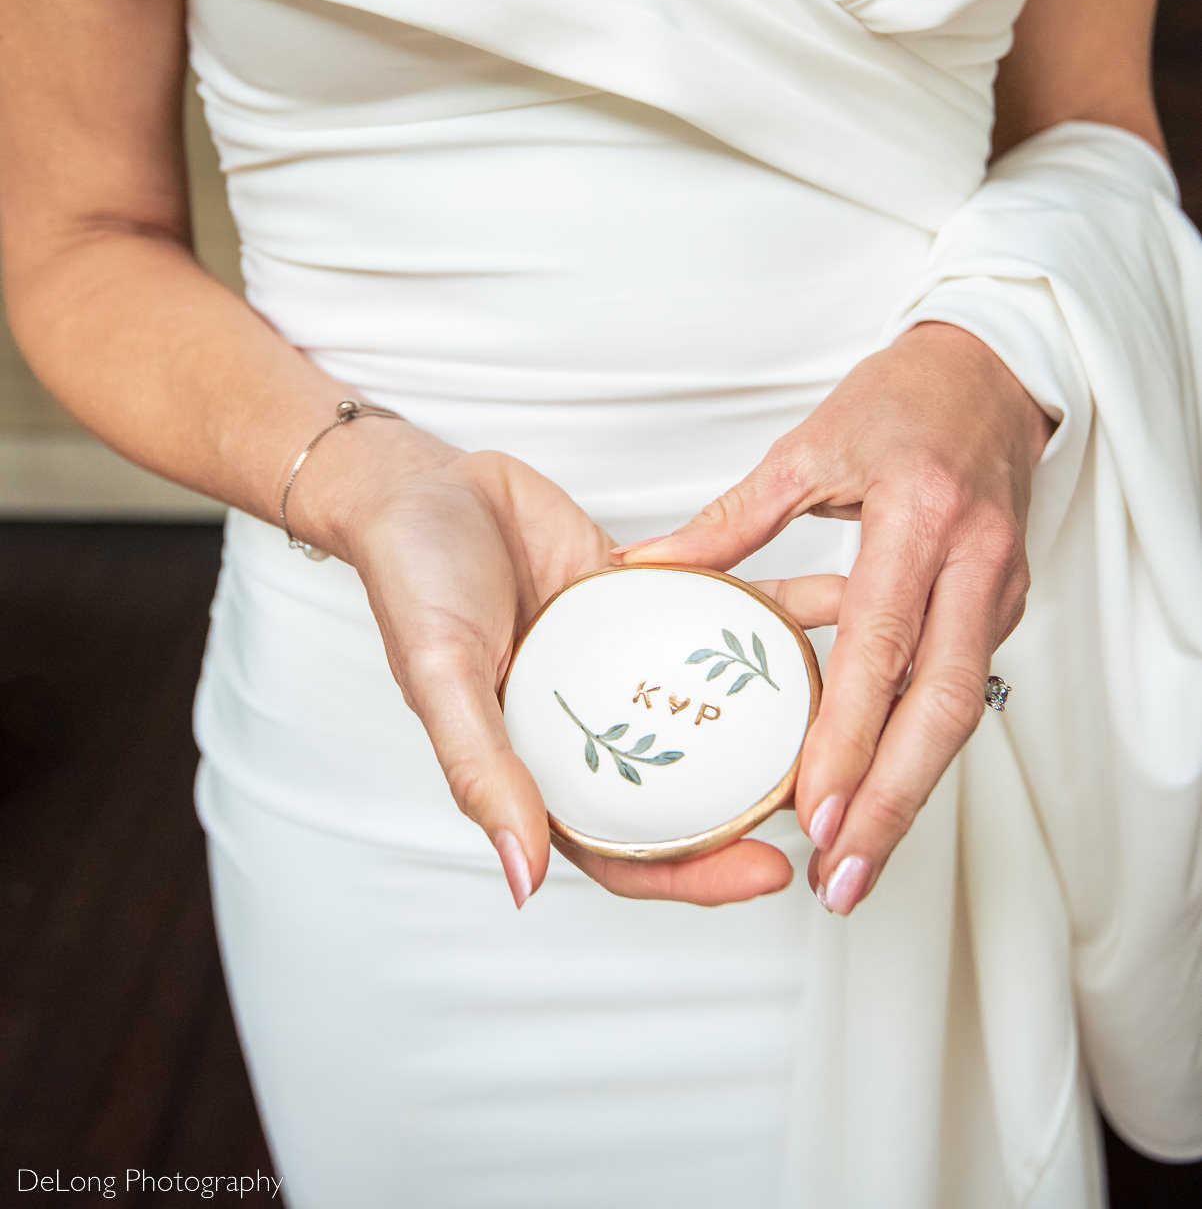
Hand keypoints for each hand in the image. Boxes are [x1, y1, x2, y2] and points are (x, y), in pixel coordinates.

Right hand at [342, 444, 812, 909]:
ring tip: (861, 695)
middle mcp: (592, 730)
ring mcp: (624, 666)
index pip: (628, 850)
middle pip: (689, 787)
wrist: (423, 482)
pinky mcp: (645, 600)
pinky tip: (824, 600)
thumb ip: (482, 768)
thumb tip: (525, 880)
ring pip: (712, 701)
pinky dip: (761, 611)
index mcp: (540, 768)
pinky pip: (713, 614)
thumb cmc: (413, 580)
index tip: (770, 872)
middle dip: (761, 800)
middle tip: (839, 794)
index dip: (697, 874)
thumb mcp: (440, 673)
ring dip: (781, 702)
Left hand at [612, 323, 1053, 914]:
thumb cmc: (897, 401)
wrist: (990, 371)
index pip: (880, 645)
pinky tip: (879, 791)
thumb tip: (643, 569)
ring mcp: (1001, 587)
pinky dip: (923, 746)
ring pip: (962, 712)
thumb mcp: (807, 450)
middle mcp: (971, 560)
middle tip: (841, 878)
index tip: (811, 809)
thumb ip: (730, 524)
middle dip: (891, 804)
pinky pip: (964, 687)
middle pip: (941, 708)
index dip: (847, 735)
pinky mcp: (1008, 604)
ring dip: (911, 791)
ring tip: (855, 861)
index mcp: (916, 514)